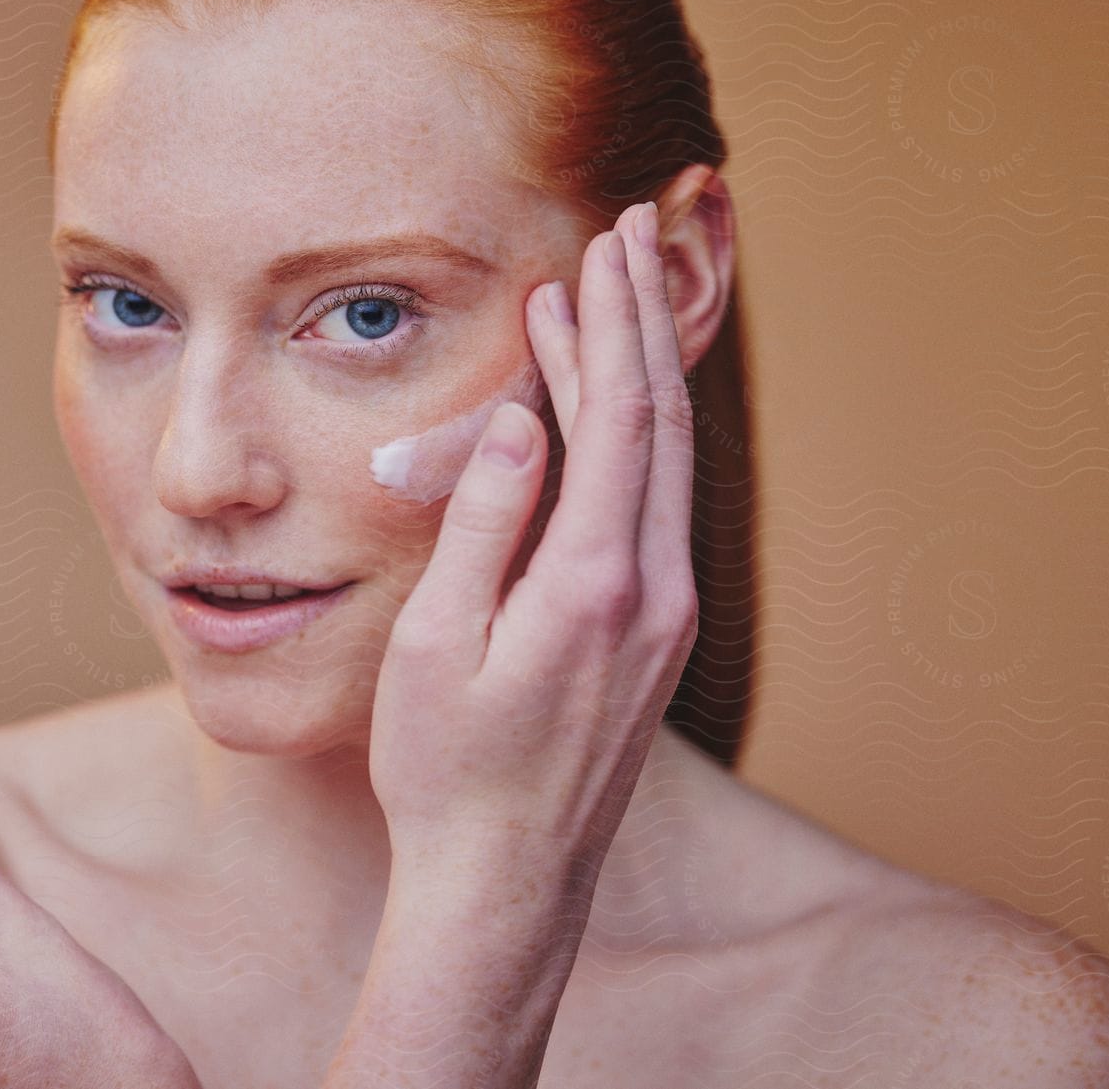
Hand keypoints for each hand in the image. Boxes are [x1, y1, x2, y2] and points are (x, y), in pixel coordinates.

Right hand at [367, 200, 698, 872]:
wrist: (510, 875)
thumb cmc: (447, 766)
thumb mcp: (435, 647)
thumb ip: (485, 528)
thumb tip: (523, 424)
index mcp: (591, 584)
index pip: (615, 422)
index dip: (606, 330)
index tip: (595, 253)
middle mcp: (652, 591)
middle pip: (661, 423)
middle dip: (645, 321)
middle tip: (638, 232)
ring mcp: (668, 615)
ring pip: (674, 462)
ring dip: (650, 372)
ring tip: (631, 298)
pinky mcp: (660, 634)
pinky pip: (665, 505)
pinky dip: (647, 435)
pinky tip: (624, 408)